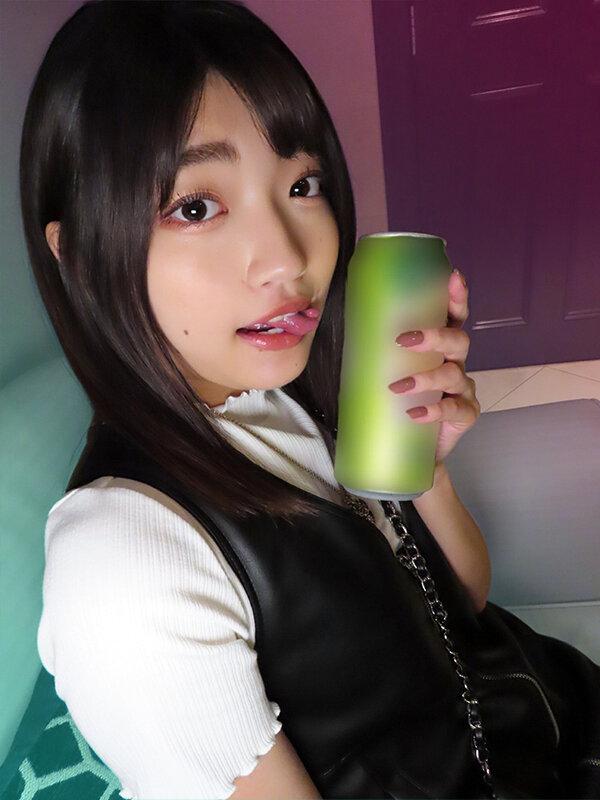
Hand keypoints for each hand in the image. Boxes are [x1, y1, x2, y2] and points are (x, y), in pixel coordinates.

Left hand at [388, 268, 479, 465]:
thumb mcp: (386, 371)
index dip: (456, 296)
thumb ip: (376, 349)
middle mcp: (455, 363)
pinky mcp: (465, 415)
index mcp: (440, 347)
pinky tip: (414, 414)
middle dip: (435, 336)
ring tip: (398, 387)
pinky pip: (455, 410)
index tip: (452, 277)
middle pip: (459, 341)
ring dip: (425, 378)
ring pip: (454, 375)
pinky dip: (433, 411)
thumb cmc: (398, 402)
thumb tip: (345, 322)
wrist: (412, 449)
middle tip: (404, 339)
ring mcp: (463, 389)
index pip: (453, 316)